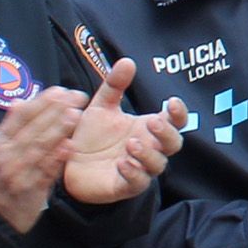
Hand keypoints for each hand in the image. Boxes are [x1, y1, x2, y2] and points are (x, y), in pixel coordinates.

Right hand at [0, 88, 83, 233]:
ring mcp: (18, 176)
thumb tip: (20, 101)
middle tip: (74, 96)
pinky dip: (57, 159)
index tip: (58, 90)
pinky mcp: (30, 193)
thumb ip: (9, 128)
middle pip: (32, 131)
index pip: (20, 118)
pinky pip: (45, 173)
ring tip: (74, 115)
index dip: (40, 102)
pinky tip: (69, 146)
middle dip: (55, 111)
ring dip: (58, 131)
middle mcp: (6, 158)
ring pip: (39, 150)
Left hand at [61, 59, 183, 204]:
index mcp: (148, 128)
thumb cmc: (91, 135)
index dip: (179, 113)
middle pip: (174, 143)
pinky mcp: (125, 186)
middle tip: (152, 124)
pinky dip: (134, 173)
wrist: (67, 163)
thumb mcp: (101, 106)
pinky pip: (137, 183)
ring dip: (148, 154)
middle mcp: (149, 149)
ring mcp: (140, 169)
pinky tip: (122, 162)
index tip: (171, 102)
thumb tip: (127, 61)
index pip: (175, 122)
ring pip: (158, 164)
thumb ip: (115, 85)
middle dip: (167, 134)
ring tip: (130, 144)